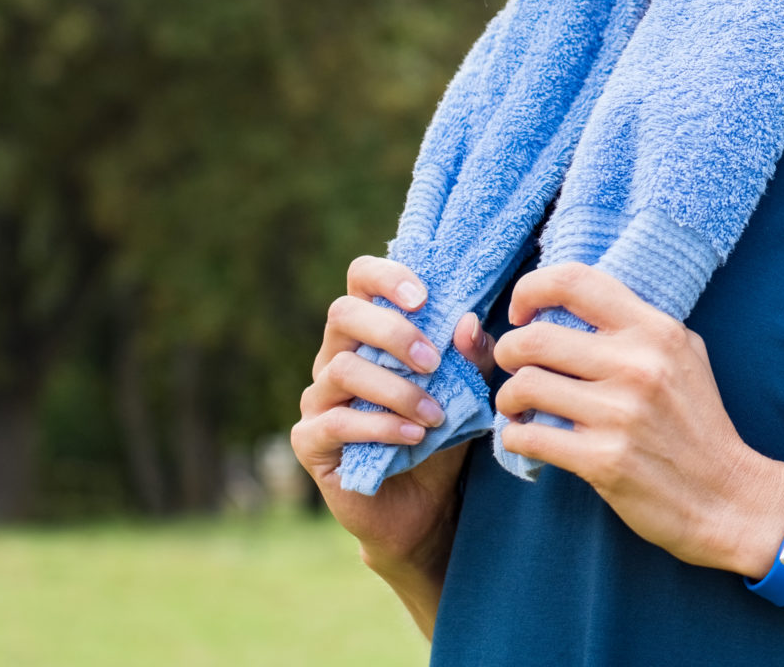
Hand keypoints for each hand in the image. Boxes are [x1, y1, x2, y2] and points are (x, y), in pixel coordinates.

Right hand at [291, 256, 497, 580]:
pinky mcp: (310, 440)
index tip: (424, 297)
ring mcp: (318, 398)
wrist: (425, 505)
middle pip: (343, 314)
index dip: (387, 276)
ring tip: (434, 414)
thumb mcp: (469, 391)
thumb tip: (467, 322)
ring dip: (396, 389)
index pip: (360, 279)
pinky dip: (381, 426)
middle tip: (434, 362)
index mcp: (371, 333)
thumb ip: (473, 356)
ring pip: (342, 369)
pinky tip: (414, 436)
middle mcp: (336, 356)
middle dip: (392, 332)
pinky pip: (337, 421)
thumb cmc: (442, 434)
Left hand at [492, 265, 783, 576]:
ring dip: (508, 398)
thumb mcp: (685, 356)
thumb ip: (637, 327)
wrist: (726, 496)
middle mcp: (638, 365)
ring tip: (518, 407)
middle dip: (507, 351)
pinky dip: (515, 437)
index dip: (532, 288)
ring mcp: (620, 414)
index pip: (576, 281)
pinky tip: (527, 438)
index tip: (521, 312)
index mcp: (656, 331)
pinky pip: (528, 438)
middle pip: (534, 338)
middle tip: (512, 366)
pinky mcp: (602, 460)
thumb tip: (573, 307)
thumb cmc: (699, 424)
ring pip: (525, 386)